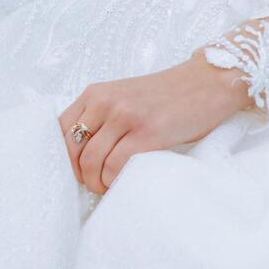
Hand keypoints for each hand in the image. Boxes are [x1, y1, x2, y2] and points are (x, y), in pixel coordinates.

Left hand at [57, 53, 253, 194]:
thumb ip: (101, 116)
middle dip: (79, 173)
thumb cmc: (167, 96)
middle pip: (72, 149)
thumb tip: (82, 152)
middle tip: (93, 183)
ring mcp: (126, 117)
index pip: (60, 130)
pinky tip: (121, 183)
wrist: (209, 82)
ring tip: (107, 186)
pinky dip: (113, 181)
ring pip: (91, 161)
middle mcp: (105, 102)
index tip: (76, 168)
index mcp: (95, 93)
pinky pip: (116, 166)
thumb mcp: (124, 97)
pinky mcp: (148, 133)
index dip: (63, 155)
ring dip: (95, 182)